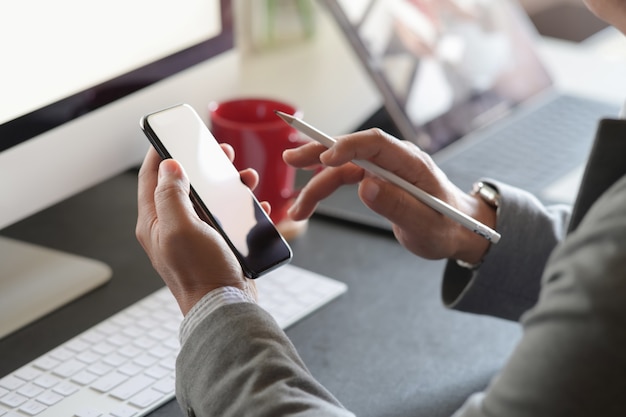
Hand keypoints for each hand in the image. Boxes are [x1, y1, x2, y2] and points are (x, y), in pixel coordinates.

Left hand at [136, 146, 262, 314]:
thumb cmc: (201, 272)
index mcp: (155, 222)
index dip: (159, 153)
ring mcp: (195, 235)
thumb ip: (171, 195)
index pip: (150, 178)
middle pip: (183, 185)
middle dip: (201, 165)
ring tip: (245, 177)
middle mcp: (172, 227)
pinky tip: (255, 203)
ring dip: (227, 185)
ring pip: (209, 199)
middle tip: (217, 153)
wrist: (225, 306)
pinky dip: (241, 207)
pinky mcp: (216, 243)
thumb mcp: (181, 228)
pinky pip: (228, 217)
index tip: (169, 135)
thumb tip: (169, 167)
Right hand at [283, 129, 494, 262]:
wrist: (457, 231)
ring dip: (315, 185)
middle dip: (319, 153)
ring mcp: (383, 168)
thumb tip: (366, 187)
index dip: (348, 146)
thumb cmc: (447, 228)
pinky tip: (307, 204)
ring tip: (296, 209)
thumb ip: (398, 206)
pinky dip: (324, 191)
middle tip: (290, 159)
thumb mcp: (426, 225)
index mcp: (412, 163)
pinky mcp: (375, 178)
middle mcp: (394, 160)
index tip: (326, 158)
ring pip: (341, 168)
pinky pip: (344, 179)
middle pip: (351, 149)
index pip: (376, 143)